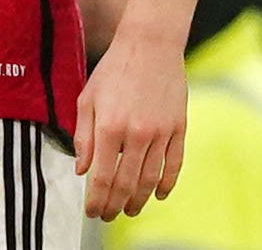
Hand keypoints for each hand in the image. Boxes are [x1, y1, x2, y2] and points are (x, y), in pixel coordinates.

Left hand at [73, 28, 186, 219]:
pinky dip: (166, 185)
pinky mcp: (179, 128)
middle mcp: (136, 134)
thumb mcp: (87, 99)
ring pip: (150, 180)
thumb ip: (83, 136)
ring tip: (129, 210)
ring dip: (139, 200)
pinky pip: (174, 165)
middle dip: (115, 206)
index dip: (96, 200)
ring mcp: (161, 133)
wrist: (149, 45)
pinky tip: (158, 195)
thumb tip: (82, 170)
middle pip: (126, 184)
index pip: (102, 177)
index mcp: (109, 127)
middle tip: (108, 216)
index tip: (91, 212)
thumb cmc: (113, 70)